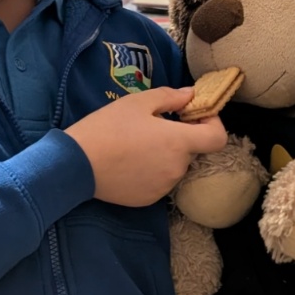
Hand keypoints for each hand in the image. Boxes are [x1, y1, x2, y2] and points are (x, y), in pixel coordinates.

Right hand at [66, 88, 227, 206]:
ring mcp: (164, 187)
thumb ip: (170, 97)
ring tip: (137, 145)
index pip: (217, 138)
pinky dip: (152, 171)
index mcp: (179, 142)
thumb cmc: (107, 127)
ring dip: (165, 155)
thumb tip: (190, 95)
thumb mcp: (137, 102)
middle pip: (192, 151)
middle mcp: (177, 168)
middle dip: (180, 137)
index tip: (194, 116)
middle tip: (154, 126)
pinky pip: (159, 181)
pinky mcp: (149, 199)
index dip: (212, 124)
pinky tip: (129, 162)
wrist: (76, 164)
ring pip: (174, 166)